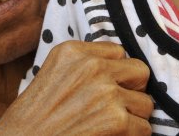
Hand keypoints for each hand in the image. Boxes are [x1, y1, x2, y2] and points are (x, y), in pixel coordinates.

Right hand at [0, 41, 152, 134]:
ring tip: (111, 125)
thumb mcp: (51, 72)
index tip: (107, 86)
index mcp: (73, 51)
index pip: (118, 52)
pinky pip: (144, 127)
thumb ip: (82, 64)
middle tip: (118, 105)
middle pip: (139, 71)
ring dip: (133, 116)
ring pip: (145, 102)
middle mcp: (92, 66)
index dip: (116, 72)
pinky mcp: (116, 120)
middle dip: (133, 90)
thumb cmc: (32, 116)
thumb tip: (118, 67)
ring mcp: (106, 92)